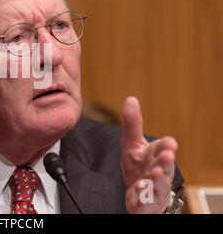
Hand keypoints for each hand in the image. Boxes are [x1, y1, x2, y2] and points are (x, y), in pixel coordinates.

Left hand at [120, 96, 177, 213]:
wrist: (140, 194)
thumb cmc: (139, 166)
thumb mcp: (132, 143)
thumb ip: (132, 124)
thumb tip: (130, 99)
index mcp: (155, 155)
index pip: (164, 148)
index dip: (167, 146)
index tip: (170, 143)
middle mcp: (158, 171)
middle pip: (165, 166)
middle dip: (166, 161)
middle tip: (168, 156)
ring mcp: (153, 187)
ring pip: (158, 183)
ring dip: (157, 179)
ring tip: (153, 174)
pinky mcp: (145, 201)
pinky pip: (145, 199)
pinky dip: (144, 195)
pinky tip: (140, 189)